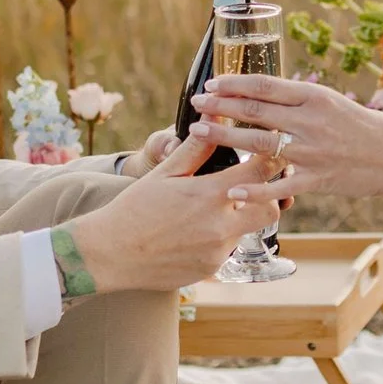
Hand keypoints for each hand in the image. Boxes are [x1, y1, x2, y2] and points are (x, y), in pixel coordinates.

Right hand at [63, 132, 281, 293]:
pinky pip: (228, 249)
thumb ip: (197, 147)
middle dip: (268, 195)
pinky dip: (221, 237)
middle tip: (253, 184)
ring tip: (216, 207)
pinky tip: (196, 230)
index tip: (267, 153)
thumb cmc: (135, 208)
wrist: (111, 254)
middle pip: (271, 208)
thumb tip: (215, 114)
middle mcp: (221, 225)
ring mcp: (218, 251)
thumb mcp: (165, 172)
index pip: (261, 171)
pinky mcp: (211, 269)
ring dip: (241, 217)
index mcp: (210, 195)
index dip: (270, 159)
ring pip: (249, 230)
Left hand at [188, 75, 382, 201]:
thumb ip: (297, 102)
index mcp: (314, 98)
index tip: (212, 84)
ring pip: (261, 143)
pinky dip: (255, 188)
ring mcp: (313, 152)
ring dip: (226, 138)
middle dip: (221, 107)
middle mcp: (311, 122)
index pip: (266, 86)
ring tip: (200, 133)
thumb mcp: (331, 104)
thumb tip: (260, 94)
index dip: (235, 84)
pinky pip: (280, 185)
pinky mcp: (317, 180)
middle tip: (196, 104)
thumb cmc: (361, 128)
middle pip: (257, 112)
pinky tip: (232, 189)